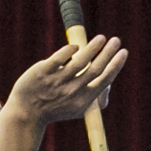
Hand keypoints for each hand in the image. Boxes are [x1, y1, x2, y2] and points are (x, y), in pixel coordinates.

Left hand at [6, 35, 126, 126]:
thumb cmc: (56, 107)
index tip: (123, 52)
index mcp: (83, 101)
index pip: (104, 80)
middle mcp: (71, 92)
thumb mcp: (78, 109)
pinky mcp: (43, 72)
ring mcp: (57, 82)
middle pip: (95, 69)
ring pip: (79, 61)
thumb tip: (109, 83)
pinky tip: (75, 47)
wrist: (27, 112)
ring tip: (101, 38)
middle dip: (108, 53)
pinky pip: (59, 58)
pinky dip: (70, 50)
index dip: (115, 65)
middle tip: (116, 40)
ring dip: (93, 47)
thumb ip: (95, 98)